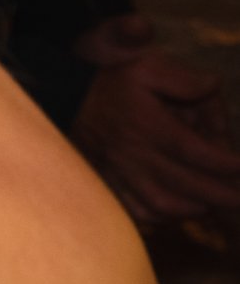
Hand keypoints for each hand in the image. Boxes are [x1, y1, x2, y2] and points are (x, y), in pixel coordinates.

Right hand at [71, 16, 239, 224]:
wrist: (60, 93)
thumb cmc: (108, 79)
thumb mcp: (146, 66)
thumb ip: (183, 77)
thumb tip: (213, 86)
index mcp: (146, 123)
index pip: (194, 150)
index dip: (226, 164)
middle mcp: (132, 152)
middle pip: (185, 184)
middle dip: (221, 195)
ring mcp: (116, 170)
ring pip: (160, 204)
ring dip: (191, 210)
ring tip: (211, 207)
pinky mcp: (103, 180)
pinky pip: (133, 210)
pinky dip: (158, 218)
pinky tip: (174, 213)